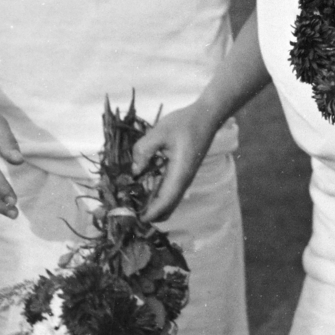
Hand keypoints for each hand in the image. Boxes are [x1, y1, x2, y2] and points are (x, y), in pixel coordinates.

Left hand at [131, 101, 223, 222]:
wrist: (207, 117)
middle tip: (128, 207)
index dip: (149, 214)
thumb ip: (143, 150)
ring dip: (150, 204)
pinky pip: (168, 192)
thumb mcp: (160, 132)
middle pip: (167, 209)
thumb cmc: (185, 123)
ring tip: (130, 197)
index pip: (164, 203)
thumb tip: (134, 171)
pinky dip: (154, 194)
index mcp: (179, 175)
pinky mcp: (181, 175)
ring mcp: (183, 179)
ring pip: (167, 202)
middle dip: (148, 213)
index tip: (132, 217)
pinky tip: (140, 184)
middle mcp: (183, 182)